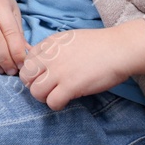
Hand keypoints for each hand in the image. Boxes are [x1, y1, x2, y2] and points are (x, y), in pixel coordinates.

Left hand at [20, 20, 144, 110]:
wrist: (119, 49)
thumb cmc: (99, 45)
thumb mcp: (69, 39)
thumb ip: (54, 49)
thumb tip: (44, 62)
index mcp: (49, 44)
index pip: (27, 61)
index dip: (33, 72)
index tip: (42, 77)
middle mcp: (50, 57)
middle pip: (26, 76)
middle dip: (33, 85)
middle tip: (46, 89)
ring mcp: (59, 71)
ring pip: (36, 92)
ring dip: (43, 97)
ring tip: (55, 97)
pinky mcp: (71, 85)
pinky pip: (52, 102)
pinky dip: (56, 105)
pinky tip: (64, 102)